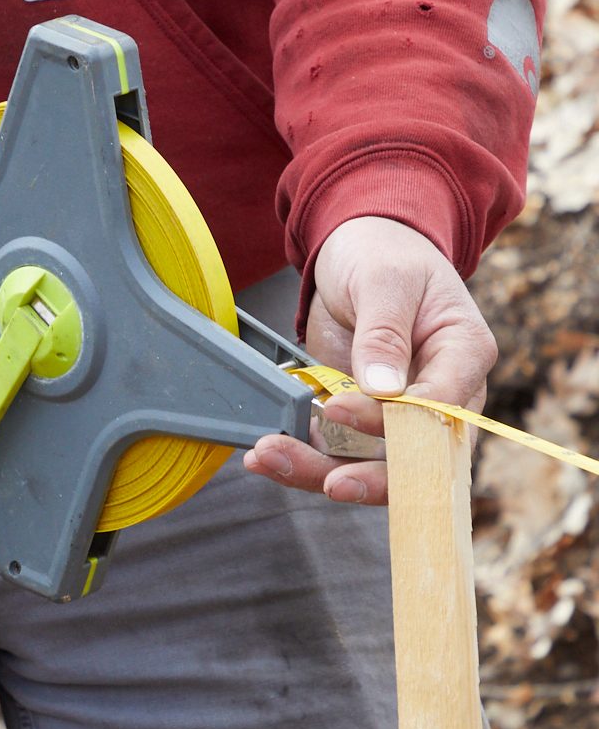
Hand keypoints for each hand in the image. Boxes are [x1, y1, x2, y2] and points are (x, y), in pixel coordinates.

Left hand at [242, 216, 496, 503]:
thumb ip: (385, 333)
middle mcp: (439, 396)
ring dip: (319, 470)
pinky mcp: (359, 418)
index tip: (339, 411)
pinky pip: (336, 449)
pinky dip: (302, 455)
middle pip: (413, 458)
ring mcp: (398, 413)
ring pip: (369, 464)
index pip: (441, 412)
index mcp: (463, 357)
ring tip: (268, 458)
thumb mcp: (384, 281)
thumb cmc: (383, 254)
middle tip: (324, 481)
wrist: (358, 247)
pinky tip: (264, 452)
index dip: (395, 424)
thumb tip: (385, 391)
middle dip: (365, 477)